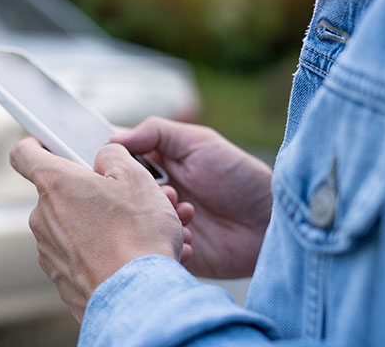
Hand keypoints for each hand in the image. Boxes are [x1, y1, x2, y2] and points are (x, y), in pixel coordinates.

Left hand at [10, 138, 184, 321]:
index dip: (36, 143)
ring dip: (99, 221)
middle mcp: (44, 217)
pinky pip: (78, 252)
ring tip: (135, 229)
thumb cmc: (137, 237)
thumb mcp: (136, 179)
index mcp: (57, 184)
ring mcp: (50, 250)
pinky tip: (128, 253)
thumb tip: (103, 157)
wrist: (138, 298)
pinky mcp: (61, 277)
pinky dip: (99, 248)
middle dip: (89, 190)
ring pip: (72, 224)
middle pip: (60, 191)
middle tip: (123, 196)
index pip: (25, 153)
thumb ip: (113, 155)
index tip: (48, 143)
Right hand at [112, 117, 272, 278]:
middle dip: (139, 196)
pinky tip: (192, 240)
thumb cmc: (239, 176)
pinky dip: (169, 246)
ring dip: (158, 221)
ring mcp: (164, 224)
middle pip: (125, 196)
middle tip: (169, 193)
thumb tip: (113, 137)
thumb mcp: (199, 142)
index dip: (116, 165)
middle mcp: (157, 196)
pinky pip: (155, 252)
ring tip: (188, 214)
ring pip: (138, 225)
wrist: (272, 221)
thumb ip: (156, 133)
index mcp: (159, 167)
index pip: (122, 163)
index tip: (114, 166)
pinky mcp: (174, 252)